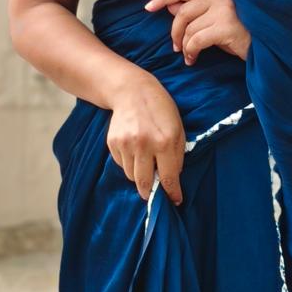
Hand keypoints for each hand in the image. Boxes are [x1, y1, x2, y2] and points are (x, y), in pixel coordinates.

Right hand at [107, 71, 185, 205]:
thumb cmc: (160, 110)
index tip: (175, 201)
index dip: (172, 193)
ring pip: (131, 176)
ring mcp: (126, 144)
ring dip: (139, 175)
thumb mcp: (178, 129)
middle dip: (150, 192)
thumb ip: (177, 155)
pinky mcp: (113, 143)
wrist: (132, 91)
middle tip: (155, 193)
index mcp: (164, 142)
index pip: (168, 178)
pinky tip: (134, 149)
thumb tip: (172, 179)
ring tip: (145, 161)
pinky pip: (122, 165)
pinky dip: (129, 163)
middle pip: (144, 183)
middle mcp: (144, 145)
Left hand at [143, 0, 250, 64]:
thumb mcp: (215, 19)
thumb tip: (170, 6)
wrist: (265, 46)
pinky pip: (197, 41)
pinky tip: (193, 59)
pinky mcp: (227, 27)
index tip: (148, 7)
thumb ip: (195, 11)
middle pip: (183, 12)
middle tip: (175, 47)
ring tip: (189, 56)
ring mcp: (225, 11)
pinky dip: (191, 52)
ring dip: (185, 46)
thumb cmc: (238, 33)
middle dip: (174, 31)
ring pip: (189, 29)